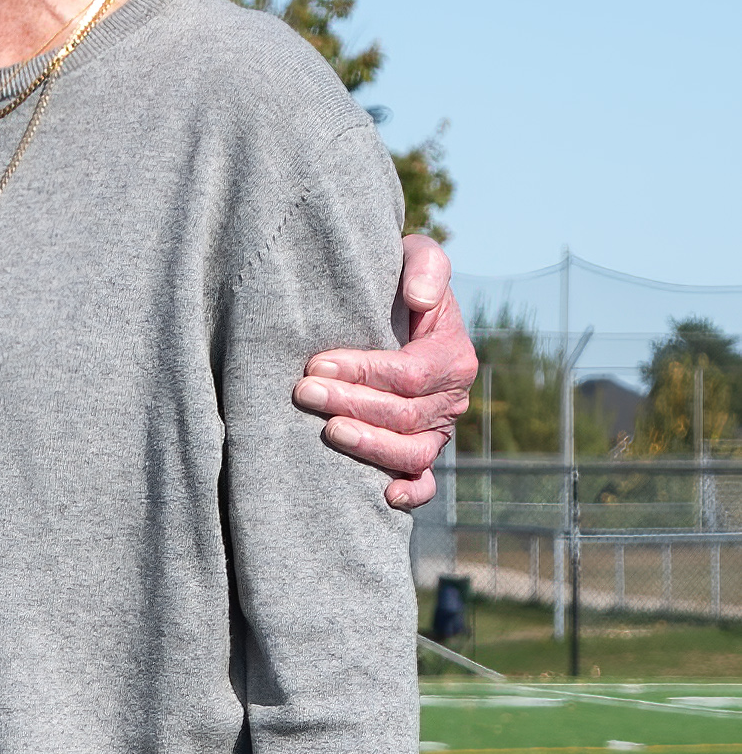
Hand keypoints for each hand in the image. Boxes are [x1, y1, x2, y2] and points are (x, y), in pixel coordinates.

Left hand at [297, 233, 474, 510]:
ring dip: (369, 446)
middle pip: (405, 415)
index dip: (363, 372)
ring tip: (326, 432)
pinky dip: (410, 493)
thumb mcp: (414, 257)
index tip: (316, 364)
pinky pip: (424, 483)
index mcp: (452, 356)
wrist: (387, 311)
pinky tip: (382, 495)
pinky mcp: (419, 454)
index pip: (410, 374)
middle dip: (351, 404)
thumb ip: (425, 265)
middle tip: (302, 392)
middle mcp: (450, 399)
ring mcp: (436, 431)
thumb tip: (421, 299)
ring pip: (411, 453)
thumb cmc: (395, 283)